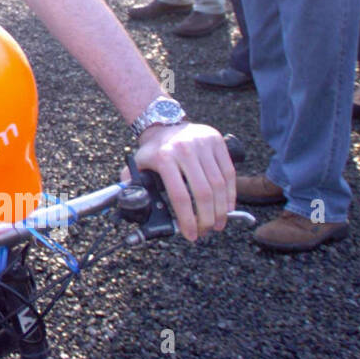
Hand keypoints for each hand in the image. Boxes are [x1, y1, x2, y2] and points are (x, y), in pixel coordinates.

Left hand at [129, 122, 234, 241]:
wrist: (165, 124)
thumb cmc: (153, 150)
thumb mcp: (138, 163)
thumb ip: (131, 182)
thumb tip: (128, 202)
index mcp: (164, 157)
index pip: (179, 195)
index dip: (187, 219)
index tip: (190, 234)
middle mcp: (185, 149)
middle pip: (203, 192)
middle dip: (206, 218)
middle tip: (205, 231)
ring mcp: (203, 144)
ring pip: (218, 184)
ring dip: (221, 209)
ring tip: (217, 224)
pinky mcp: (217, 142)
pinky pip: (229, 173)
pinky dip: (231, 193)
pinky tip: (227, 207)